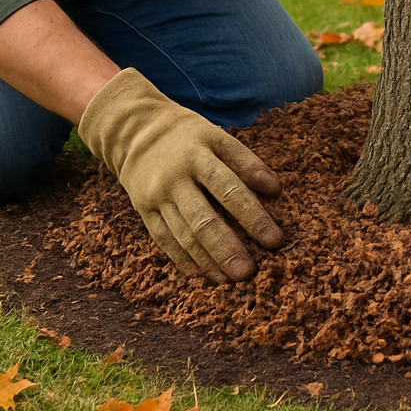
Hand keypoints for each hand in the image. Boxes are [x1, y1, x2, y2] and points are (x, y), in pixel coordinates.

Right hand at [78, 68, 282, 282]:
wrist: (135, 130)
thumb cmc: (188, 136)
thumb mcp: (216, 136)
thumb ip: (246, 161)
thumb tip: (274, 189)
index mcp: (199, 155)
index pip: (229, 189)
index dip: (253, 215)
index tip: (274, 240)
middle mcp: (176, 178)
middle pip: (203, 219)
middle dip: (227, 248)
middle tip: (248, 272)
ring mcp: (157, 196)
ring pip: (183, 234)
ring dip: (207, 260)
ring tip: (229, 280)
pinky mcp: (143, 210)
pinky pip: (163, 239)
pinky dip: (182, 258)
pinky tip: (202, 274)